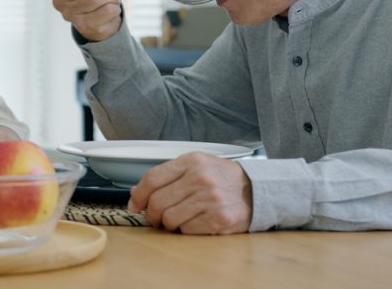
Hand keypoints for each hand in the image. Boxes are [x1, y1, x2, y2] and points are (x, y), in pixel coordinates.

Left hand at [127, 152, 252, 234]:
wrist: (256, 190)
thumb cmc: (221, 178)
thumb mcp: (195, 166)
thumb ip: (166, 176)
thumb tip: (136, 193)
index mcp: (191, 161)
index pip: (152, 178)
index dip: (139, 195)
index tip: (135, 204)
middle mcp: (200, 178)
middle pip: (158, 202)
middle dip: (152, 215)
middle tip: (155, 218)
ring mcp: (210, 199)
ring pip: (170, 219)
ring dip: (169, 224)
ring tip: (177, 220)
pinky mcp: (219, 219)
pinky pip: (187, 231)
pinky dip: (185, 230)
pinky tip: (194, 223)